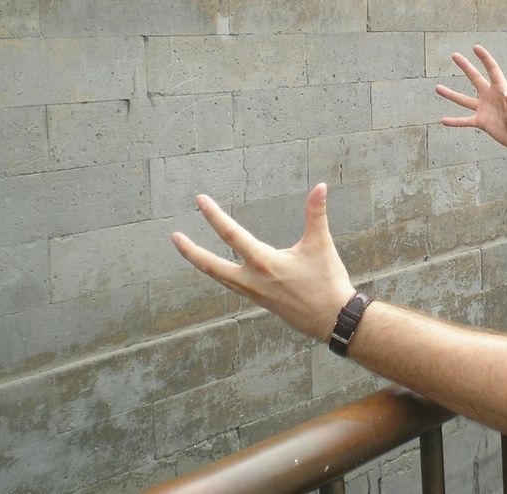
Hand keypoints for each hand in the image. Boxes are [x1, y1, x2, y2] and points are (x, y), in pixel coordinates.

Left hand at [171, 184, 354, 341]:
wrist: (333, 320)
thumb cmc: (327, 282)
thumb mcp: (321, 244)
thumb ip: (316, 214)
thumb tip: (320, 186)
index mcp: (263, 263)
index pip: (231, 235)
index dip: (214, 216)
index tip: (200, 201)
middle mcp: (252, 280)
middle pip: (211, 266)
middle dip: (190, 251)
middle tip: (174, 237)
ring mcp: (254, 293)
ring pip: (219, 278)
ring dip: (203, 264)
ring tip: (191, 252)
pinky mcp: (261, 301)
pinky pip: (232, 286)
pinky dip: (221, 275)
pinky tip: (222, 271)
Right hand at [436, 45, 506, 152]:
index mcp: (500, 89)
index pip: (492, 69)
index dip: (484, 58)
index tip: (475, 48)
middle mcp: (489, 96)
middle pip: (475, 78)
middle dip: (465, 67)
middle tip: (455, 56)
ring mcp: (483, 108)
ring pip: (464, 100)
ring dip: (451, 94)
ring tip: (438, 88)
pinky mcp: (480, 121)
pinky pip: (464, 120)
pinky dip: (455, 121)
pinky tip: (443, 120)